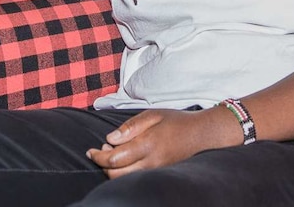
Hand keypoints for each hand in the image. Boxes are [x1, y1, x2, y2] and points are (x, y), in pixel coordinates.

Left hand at [86, 107, 238, 178]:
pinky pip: (135, 178)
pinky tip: (126, 159)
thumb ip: (131, 127)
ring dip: (113, 169)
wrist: (202, 135)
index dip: (98, 156)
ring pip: (124, 179)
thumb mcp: (154, 115)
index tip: (91, 150)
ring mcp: (155, 172)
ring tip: (114, 153)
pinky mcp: (159, 175)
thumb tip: (110, 139)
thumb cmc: (177, 122)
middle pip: (115, 174)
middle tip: (101, 150)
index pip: (113, 159)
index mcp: (147, 145)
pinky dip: (124, 172)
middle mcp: (150, 163)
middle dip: (103, 164)